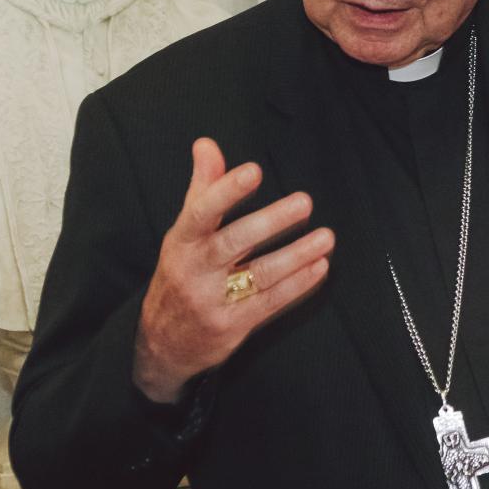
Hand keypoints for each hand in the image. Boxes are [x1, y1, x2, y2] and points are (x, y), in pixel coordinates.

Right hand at [132, 138, 334, 402]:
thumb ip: (202, 189)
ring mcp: (212, 301)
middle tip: (305, 201)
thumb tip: (206, 144)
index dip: (227, 190)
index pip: (201, 211)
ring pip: (259, 274)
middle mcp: (193, 270)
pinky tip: (319, 267)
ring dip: (296, 255)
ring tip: (327, 237)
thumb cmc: (181, 274)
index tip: (254, 170)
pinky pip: (269, 302)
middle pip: (233, 242)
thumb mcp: (183, 234)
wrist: (161, 344)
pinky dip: (297, 285)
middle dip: (270, 221)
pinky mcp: (231, 326)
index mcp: (181, 242)